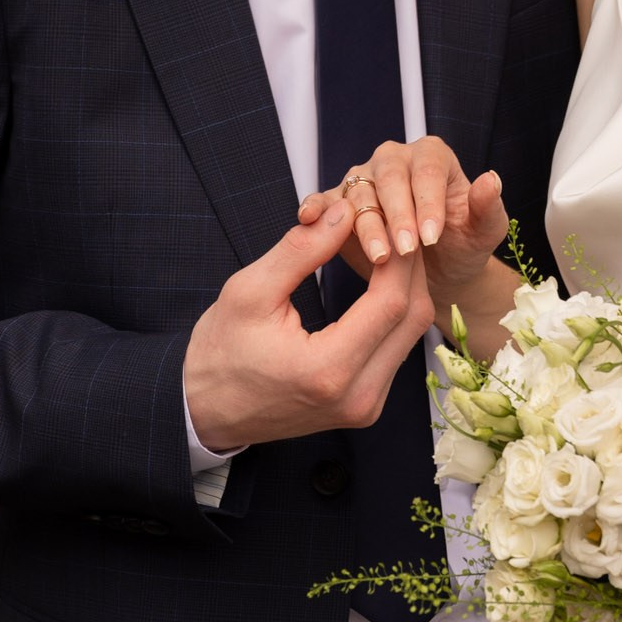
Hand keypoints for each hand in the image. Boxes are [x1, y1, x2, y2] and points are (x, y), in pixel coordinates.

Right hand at [185, 203, 434, 452]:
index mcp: (328, 371)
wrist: (207, 409)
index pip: (390, 302)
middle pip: (413, 318)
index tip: (385, 220)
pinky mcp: (367, 406)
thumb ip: (301, 251)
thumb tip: (345, 212)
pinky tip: (380, 282)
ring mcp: (366, 407)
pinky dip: (395, 312)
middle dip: (408, 265)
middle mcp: (358, 397)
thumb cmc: (220, 351)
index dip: (396, 255)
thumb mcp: (250, 291)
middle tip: (391, 226)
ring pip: (411, 334)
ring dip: (405, 286)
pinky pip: (398, 350)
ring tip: (384, 247)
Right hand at [296, 136, 510, 321]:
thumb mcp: (485, 231)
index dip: (428, 202)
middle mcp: (395, 161)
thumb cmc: (463, 245)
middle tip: (407, 250)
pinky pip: (326, 200)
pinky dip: (316, 207)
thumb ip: (488, 206)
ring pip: (359, 193)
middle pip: (390, 177)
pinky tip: (308, 219)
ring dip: (367, 226)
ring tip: (380, 258)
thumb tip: (491, 179)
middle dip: (398, 215)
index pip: (427, 171)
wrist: (436, 274)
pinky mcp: (340, 203)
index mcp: (432, 157)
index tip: (432, 236)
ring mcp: (364, 180)